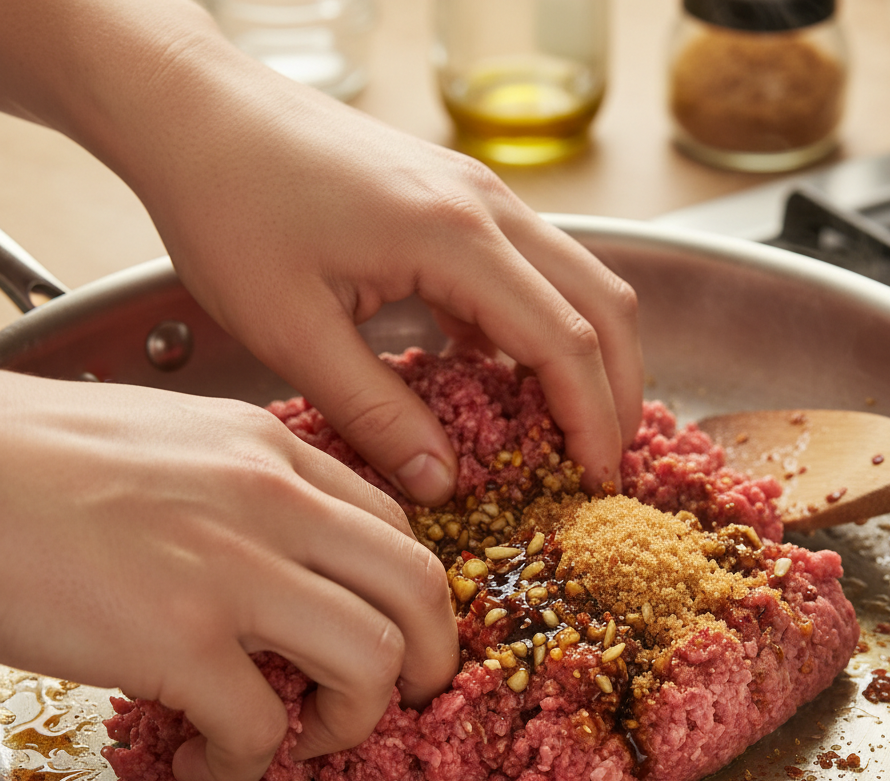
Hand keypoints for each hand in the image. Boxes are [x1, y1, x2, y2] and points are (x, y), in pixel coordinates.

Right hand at [0, 372, 458, 780]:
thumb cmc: (30, 458)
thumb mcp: (170, 440)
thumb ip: (243, 488)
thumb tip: (280, 555)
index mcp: (269, 451)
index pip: (394, 525)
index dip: (410, 594)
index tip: (396, 632)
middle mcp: (272, 501)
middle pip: (418, 585)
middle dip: (432, 658)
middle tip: (407, 696)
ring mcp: (231, 568)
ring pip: (374, 658)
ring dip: (353, 719)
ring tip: (302, 735)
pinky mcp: (176, 636)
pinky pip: (261, 728)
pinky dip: (245, 764)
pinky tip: (205, 759)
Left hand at [3, 0, 641, 500]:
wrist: (194, 111)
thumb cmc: (229, 206)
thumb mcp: (293, 331)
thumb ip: (376, 414)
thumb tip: (441, 483)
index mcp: (455, 238)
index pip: (566, 340)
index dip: (592, 419)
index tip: (593, 481)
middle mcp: (487, 207)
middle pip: (603, 302)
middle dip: (617, 389)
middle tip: (601, 460)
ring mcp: (478, 196)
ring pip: (578, 280)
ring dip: (586, 356)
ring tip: (564, 427)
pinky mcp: (456, 199)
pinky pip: (528, 270)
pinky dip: (536, 328)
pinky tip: (497, 374)